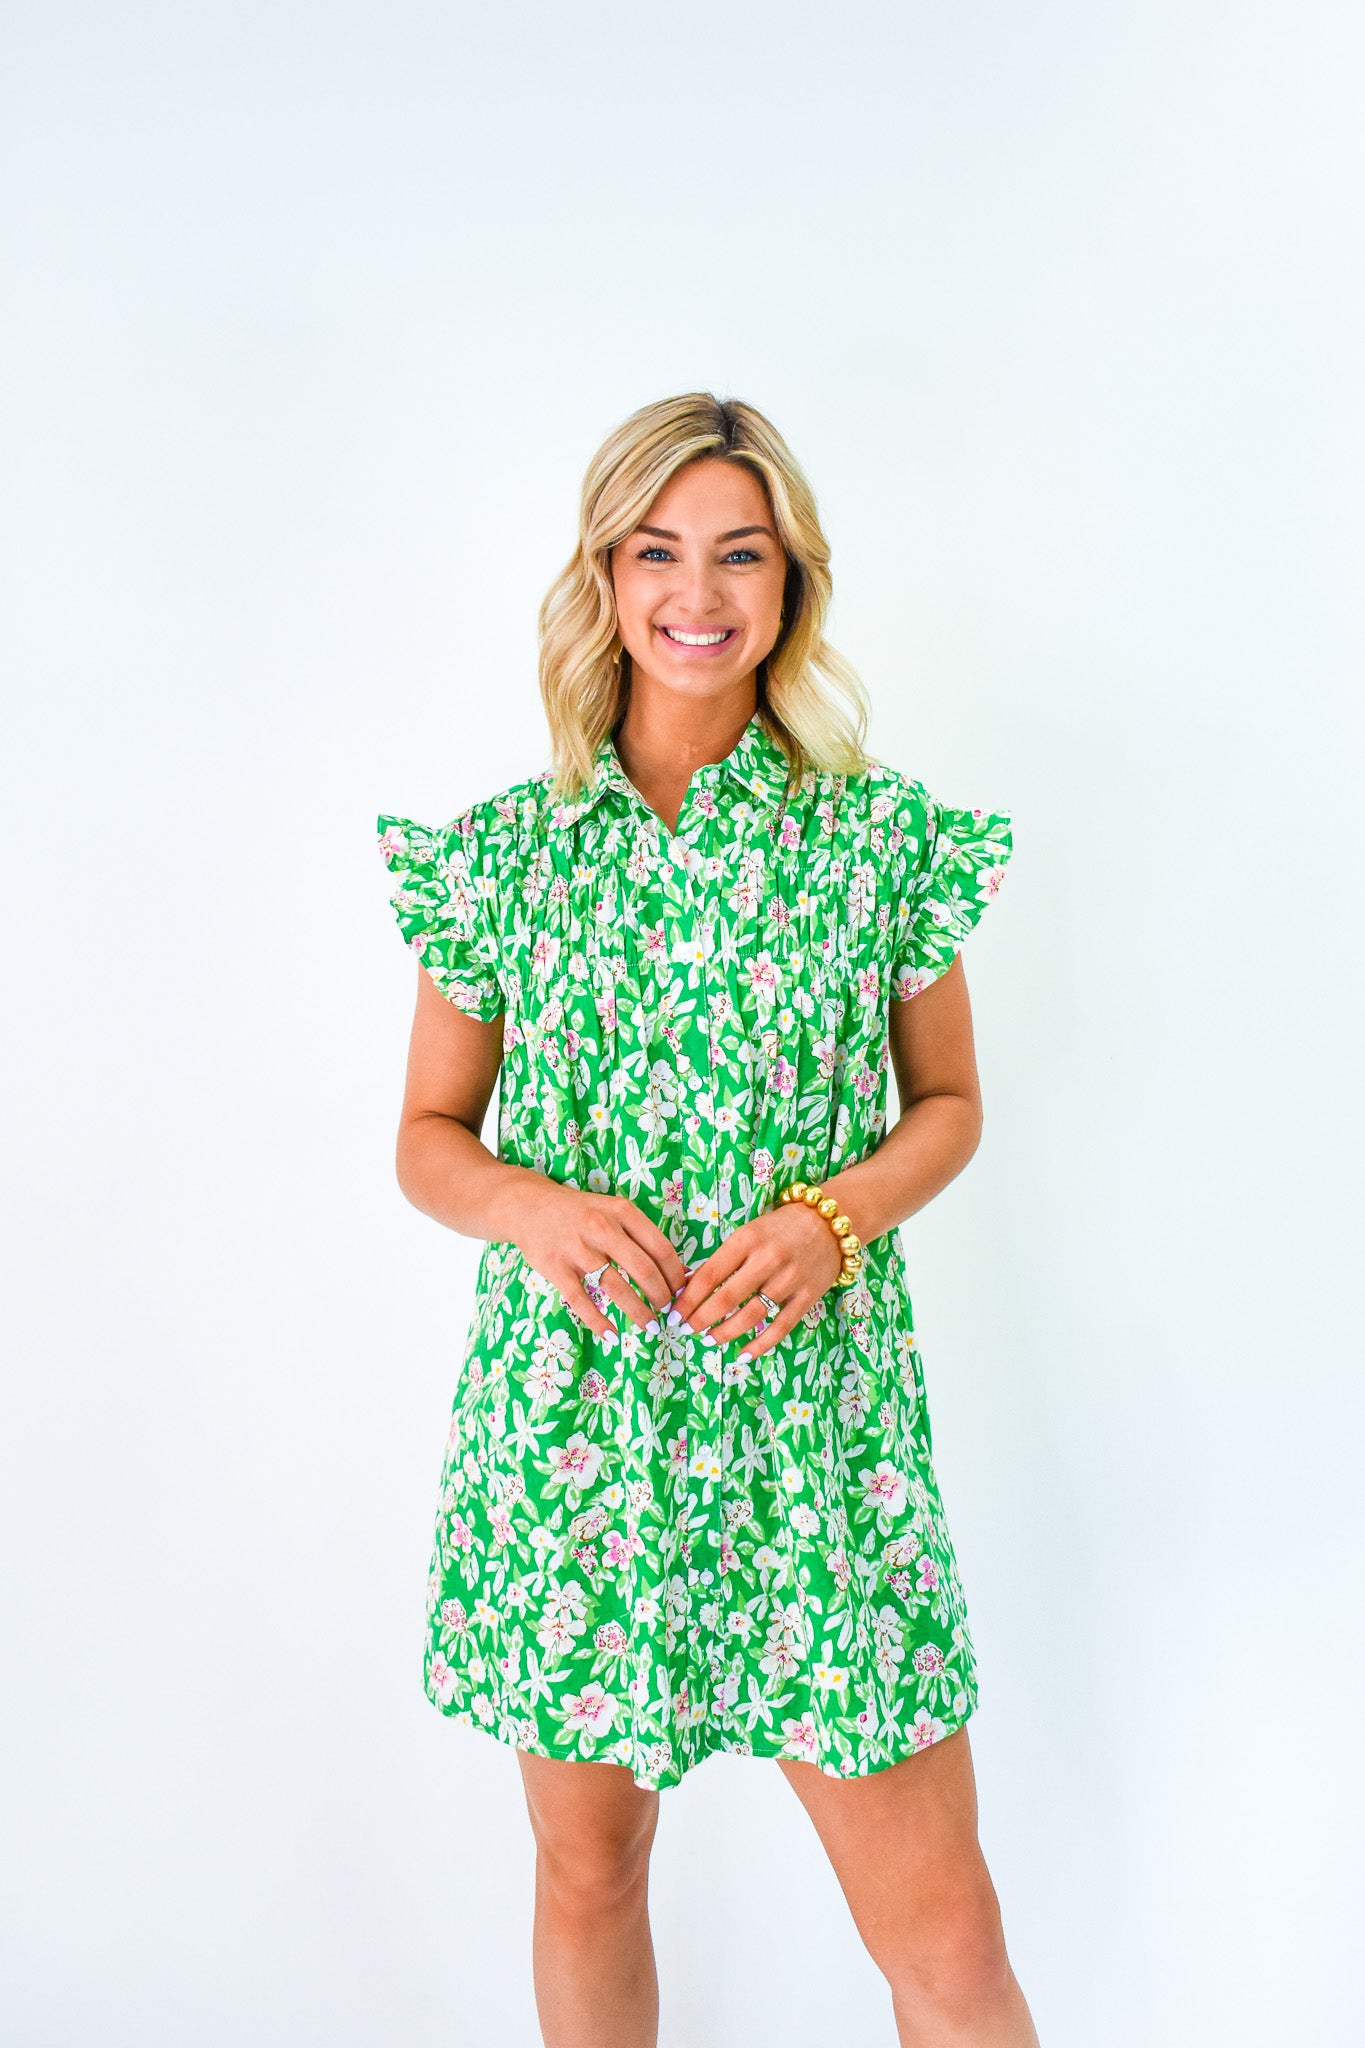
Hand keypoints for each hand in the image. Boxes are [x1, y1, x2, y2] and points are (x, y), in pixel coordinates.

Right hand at [506, 1178, 688, 1341]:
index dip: (675, 1274)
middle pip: (642, 1269)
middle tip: (668, 1311)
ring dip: (638, 1312)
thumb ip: (641, 1236)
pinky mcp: (555, 1268)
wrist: (529, 1206)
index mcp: (621, 1211)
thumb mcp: (613, 1211)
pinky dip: (598, 1322)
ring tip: (650, 1326)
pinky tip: (613, 1336)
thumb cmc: (581, 1213)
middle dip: (661, 1296)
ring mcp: (577, 1248)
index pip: (660, 1247)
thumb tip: (678, 1271)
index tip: (682, 1291)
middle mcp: (601, 1227)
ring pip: (615, 1287)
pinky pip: (581, 1301)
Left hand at [668, 1201, 846, 1362]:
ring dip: (725, 1333)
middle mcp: (768, 1259)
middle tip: (686, 1329)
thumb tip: (687, 1288)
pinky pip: (780, 1328)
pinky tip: (742, 1355)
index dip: (688, 1299)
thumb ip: (722, 1259)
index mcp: (747, 1239)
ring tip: (709, 1339)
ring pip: (751, 1316)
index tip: (674, 1314)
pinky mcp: (807, 1297)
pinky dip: (760, 1345)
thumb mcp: (747, 1233)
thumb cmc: (779, 1229)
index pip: (709, 1274)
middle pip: (727, 1298)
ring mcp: (790, 1280)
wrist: (830, 1224)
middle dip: (701, 1319)